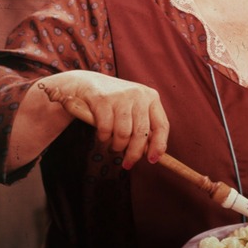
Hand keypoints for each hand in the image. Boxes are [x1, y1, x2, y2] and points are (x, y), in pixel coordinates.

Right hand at [39, 71, 169, 168]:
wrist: (86, 84)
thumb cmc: (114, 103)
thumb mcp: (134, 109)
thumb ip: (144, 127)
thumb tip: (153, 154)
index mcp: (151, 97)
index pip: (162, 126)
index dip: (159, 146)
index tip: (153, 160)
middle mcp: (139, 95)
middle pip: (142, 133)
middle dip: (134, 153)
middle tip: (128, 164)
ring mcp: (121, 96)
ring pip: (123, 134)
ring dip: (117, 146)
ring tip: (113, 147)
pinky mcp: (102, 99)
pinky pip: (106, 129)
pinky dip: (104, 138)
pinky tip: (103, 136)